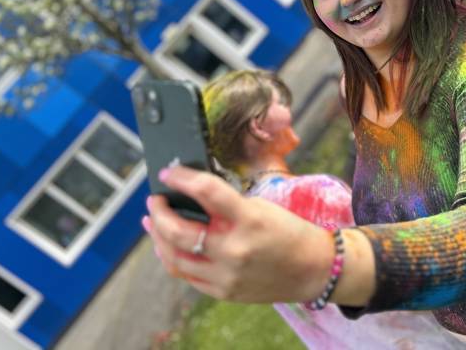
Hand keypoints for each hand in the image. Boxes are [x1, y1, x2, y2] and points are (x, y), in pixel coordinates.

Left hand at [144, 166, 334, 302]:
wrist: (312, 269)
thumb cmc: (288, 231)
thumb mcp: (261, 206)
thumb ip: (225, 204)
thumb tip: (189, 195)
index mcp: (249, 219)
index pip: (206, 191)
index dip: (182, 178)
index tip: (169, 173)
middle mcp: (234, 249)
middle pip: (179, 230)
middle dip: (159, 212)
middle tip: (154, 200)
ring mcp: (226, 274)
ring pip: (174, 256)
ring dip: (158, 236)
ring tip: (152, 221)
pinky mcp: (223, 291)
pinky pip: (186, 274)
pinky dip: (172, 257)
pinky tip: (167, 245)